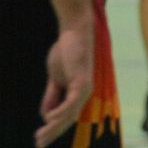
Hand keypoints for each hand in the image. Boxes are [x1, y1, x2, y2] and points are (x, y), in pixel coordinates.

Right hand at [36, 23, 93, 147]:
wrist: (74, 33)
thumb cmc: (67, 53)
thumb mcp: (56, 78)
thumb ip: (53, 95)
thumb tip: (46, 115)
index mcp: (79, 93)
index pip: (67, 117)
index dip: (54, 130)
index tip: (40, 140)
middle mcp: (85, 93)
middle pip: (69, 119)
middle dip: (53, 133)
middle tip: (39, 144)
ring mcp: (85, 88)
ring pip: (69, 114)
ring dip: (54, 127)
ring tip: (40, 137)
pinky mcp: (82, 80)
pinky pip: (72, 102)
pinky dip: (60, 111)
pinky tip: (49, 119)